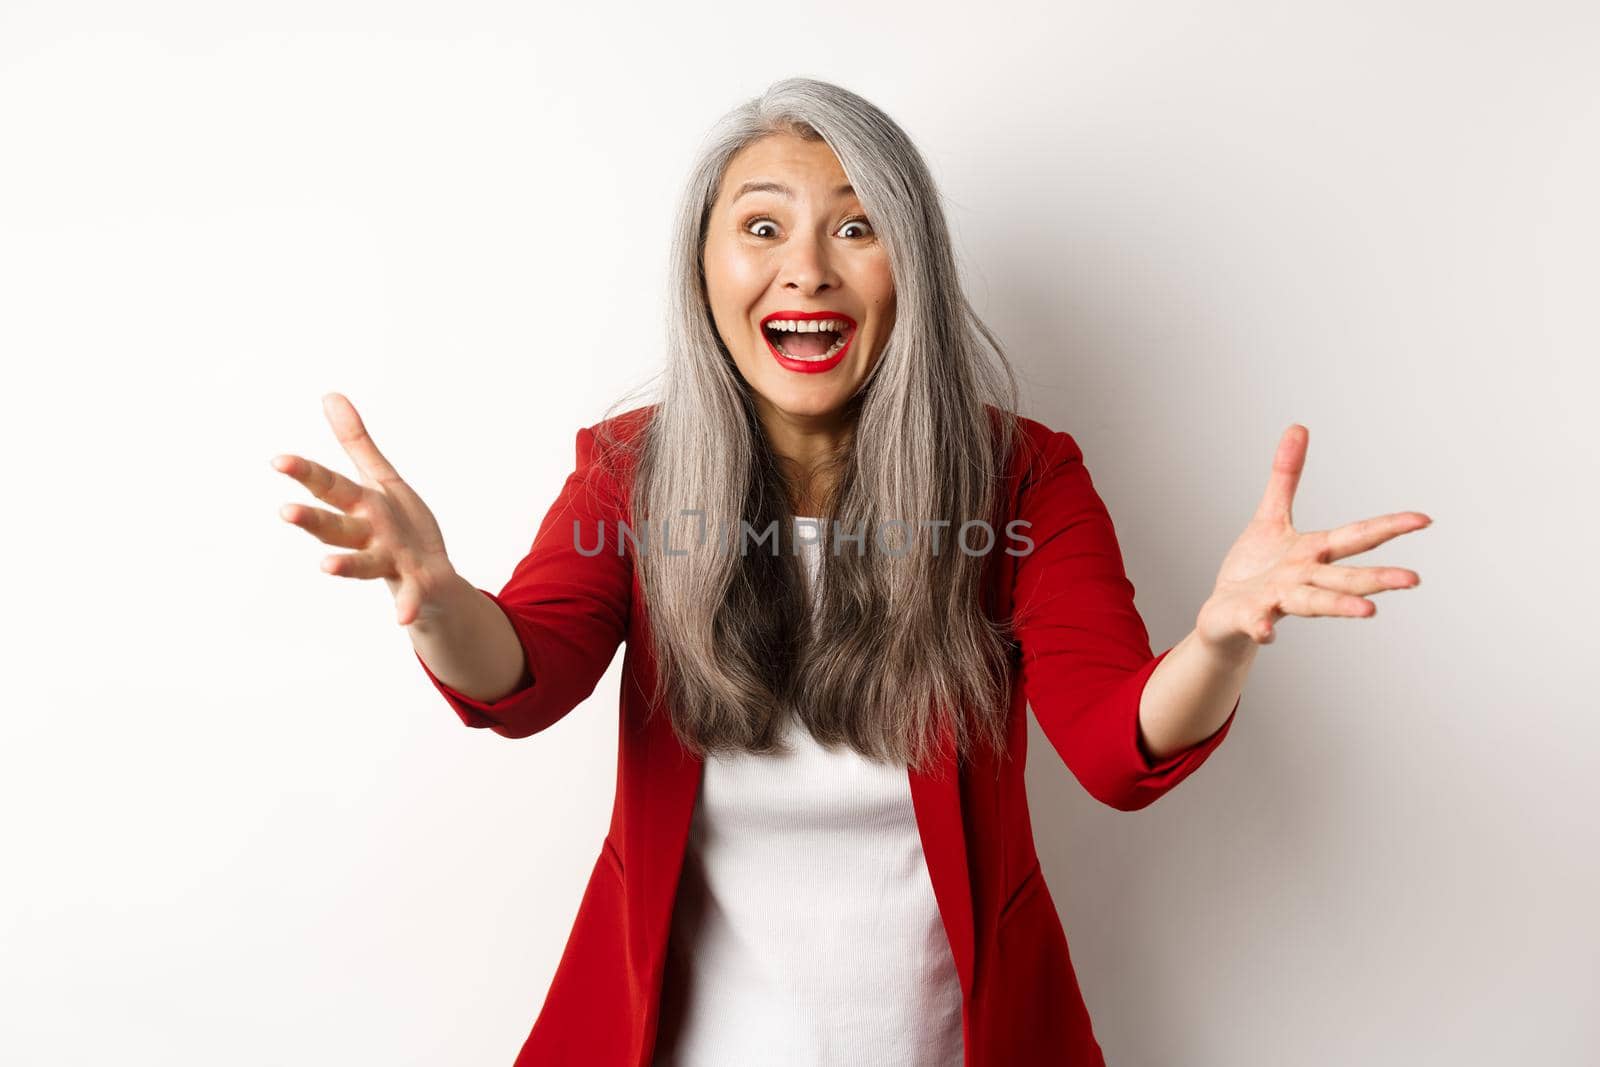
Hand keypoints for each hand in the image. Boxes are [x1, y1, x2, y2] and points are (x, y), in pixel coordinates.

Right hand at [272, 393, 457, 626]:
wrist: (430, 580)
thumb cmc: (399, 525)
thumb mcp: (380, 479)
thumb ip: (355, 442)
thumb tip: (330, 394)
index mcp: (359, 506)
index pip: (328, 486)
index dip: (305, 474)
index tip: (278, 460)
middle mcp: (367, 536)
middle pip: (335, 526)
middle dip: (311, 519)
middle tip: (284, 512)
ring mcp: (389, 562)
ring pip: (364, 562)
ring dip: (345, 564)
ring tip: (326, 566)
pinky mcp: (416, 584)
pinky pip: (410, 596)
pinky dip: (406, 606)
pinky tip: (403, 618)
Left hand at [1195, 424, 1429, 650]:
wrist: (1224, 615)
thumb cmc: (1255, 570)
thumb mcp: (1271, 517)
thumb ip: (1286, 477)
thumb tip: (1298, 427)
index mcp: (1312, 553)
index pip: (1356, 537)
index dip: (1389, 527)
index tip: (1424, 519)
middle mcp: (1302, 578)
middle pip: (1344, 576)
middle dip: (1378, 577)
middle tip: (1413, 579)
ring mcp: (1277, 599)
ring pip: (1312, 602)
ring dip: (1338, 605)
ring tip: (1368, 611)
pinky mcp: (1248, 616)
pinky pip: (1256, 622)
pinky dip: (1262, 627)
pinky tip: (1267, 633)